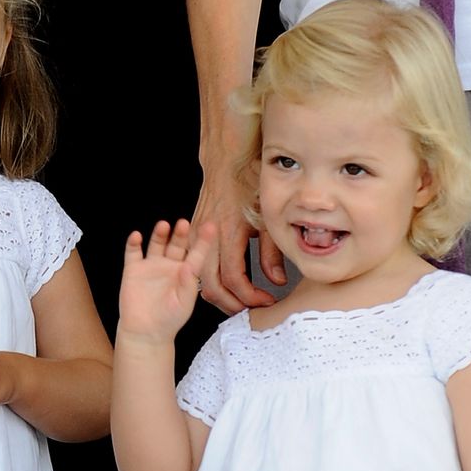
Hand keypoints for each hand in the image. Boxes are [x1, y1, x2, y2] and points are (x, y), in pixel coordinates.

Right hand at [118, 218, 213, 342]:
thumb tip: (189, 266)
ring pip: (156, 244)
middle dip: (180, 234)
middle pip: (176, 244)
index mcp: (185, 273)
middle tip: (184, 224)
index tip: (210, 227)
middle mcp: (169, 266)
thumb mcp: (184, 304)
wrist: (146, 333)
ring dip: (160, 234)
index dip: (203, 240)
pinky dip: (133, 243)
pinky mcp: (133, 270)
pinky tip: (136, 236)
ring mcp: (151, 266)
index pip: (196, 253)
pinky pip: (133, 253)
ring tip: (164, 225)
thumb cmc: (169, 321)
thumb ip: (187, 284)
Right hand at [191, 166, 286, 312]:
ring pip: (201, 280)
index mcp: (228, 233)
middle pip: (212, 286)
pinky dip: (210, 282)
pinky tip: (227, 284)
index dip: (250, 296)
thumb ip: (272, 252)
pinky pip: (196, 267)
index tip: (266, 300)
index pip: (234, 279)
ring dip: (219, 296)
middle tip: (252, 310)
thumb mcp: (268, 217)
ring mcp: (197, 236)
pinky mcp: (193, 235)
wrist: (228, 160)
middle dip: (232, 304)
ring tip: (240, 301)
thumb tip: (277, 280)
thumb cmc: (250, 182)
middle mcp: (208, 237)